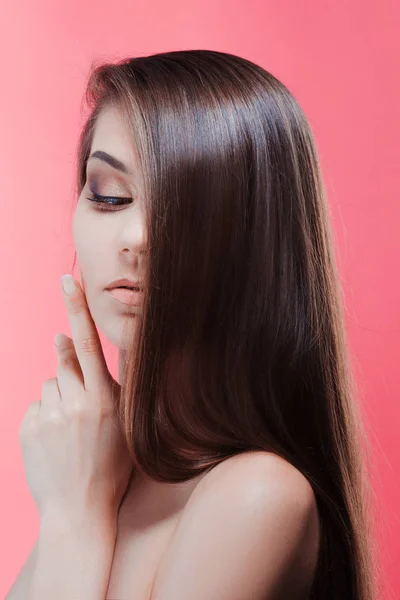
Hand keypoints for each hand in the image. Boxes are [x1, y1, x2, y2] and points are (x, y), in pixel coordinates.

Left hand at [19, 274, 132, 522]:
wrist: (78, 510)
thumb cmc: (110, 466)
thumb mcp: (125, 422)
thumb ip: (110, 379)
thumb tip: (80, 339)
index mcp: (103, 400)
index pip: (87, 342)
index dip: (76, 308)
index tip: (67, 280)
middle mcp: (74, 403)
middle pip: (64, 359)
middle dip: (69, 365)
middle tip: (79, 398)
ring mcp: (48, 416)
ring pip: (49, 382)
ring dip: (59, 395)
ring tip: (70, 429)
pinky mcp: (27, 428)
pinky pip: (36, 404)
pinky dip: (45, 413)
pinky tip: (56, 439)